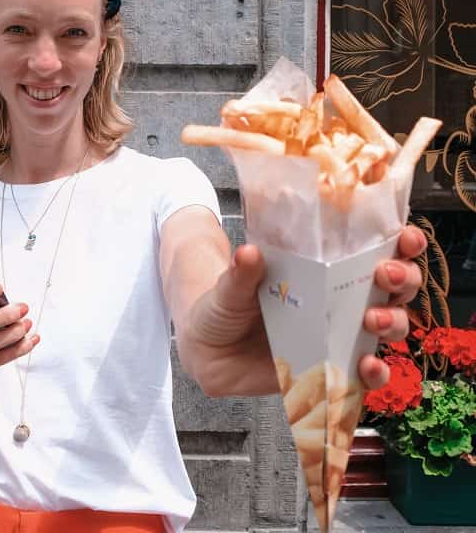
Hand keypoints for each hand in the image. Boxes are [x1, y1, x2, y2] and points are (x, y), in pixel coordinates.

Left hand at [190, 225, 424, 395]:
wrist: (208, 353)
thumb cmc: (224, 308)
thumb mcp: (228, 287)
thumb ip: (240, 274)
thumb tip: (249, 253)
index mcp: (322, 268)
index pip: (373, 249)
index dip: (400, 243)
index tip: (404, 239)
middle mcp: (339, 298)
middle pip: (394, 286)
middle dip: (403, 279)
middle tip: (386, 276)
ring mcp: (338, 333)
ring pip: (389, 326)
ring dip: (393, 322)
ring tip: (373, 320)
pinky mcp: (332, 367)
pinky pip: (366, 372)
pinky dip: (375, 371)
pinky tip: (368, 365)